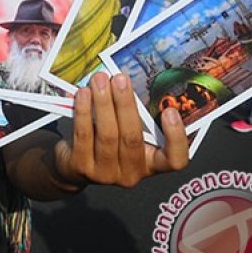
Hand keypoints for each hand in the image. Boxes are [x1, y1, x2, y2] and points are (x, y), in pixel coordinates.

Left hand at [55, 72, 188, 188]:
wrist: (75, 166)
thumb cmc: (108, 140)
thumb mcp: (127, 132)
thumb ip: (134, 115)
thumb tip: (127, 81)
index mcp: (152, 164)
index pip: (175, 161)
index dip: (176, 138)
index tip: (170, 111)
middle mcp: (132, 173)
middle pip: (132, 138)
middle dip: (125, 104)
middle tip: (120, 79)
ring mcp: (106, 173)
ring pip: (107, 134)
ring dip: (103, 103)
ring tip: (99, 81)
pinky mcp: (82, 167)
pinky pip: (84, 135)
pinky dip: (83, 112)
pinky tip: (83, 94)